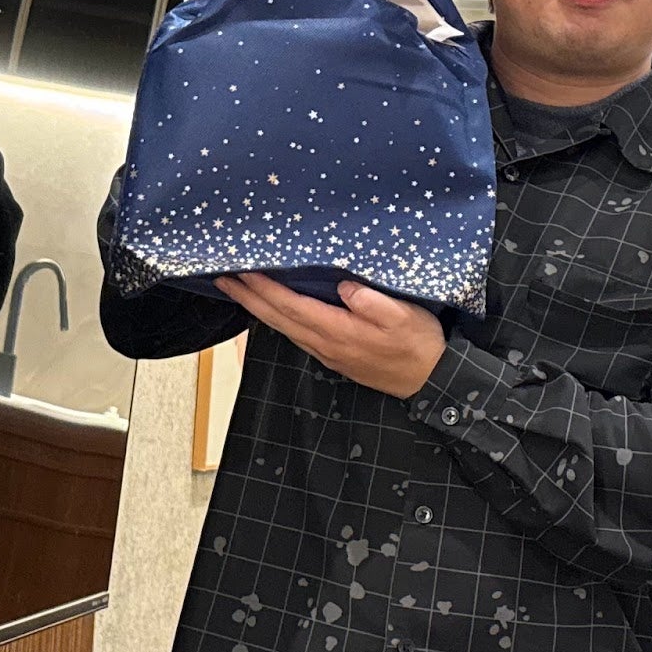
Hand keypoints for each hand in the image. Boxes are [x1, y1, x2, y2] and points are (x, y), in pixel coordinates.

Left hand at [214, 272, 446, 398]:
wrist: (429, 380)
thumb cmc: (419, 344)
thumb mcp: (404, 317)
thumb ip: (373, 302)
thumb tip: (344, 287)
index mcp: (338, 331)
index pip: (290, 306)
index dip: (263, 289)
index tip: (241, 272)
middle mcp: (326, 344)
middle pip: (277, 319)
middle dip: (248, 298)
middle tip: (222, 278)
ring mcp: (328, 352)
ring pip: (283, 328)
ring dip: (258, 309)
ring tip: (239, 290)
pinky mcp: (335, 355)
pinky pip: (296, 334)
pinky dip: (277, 319)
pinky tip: (273, 310)